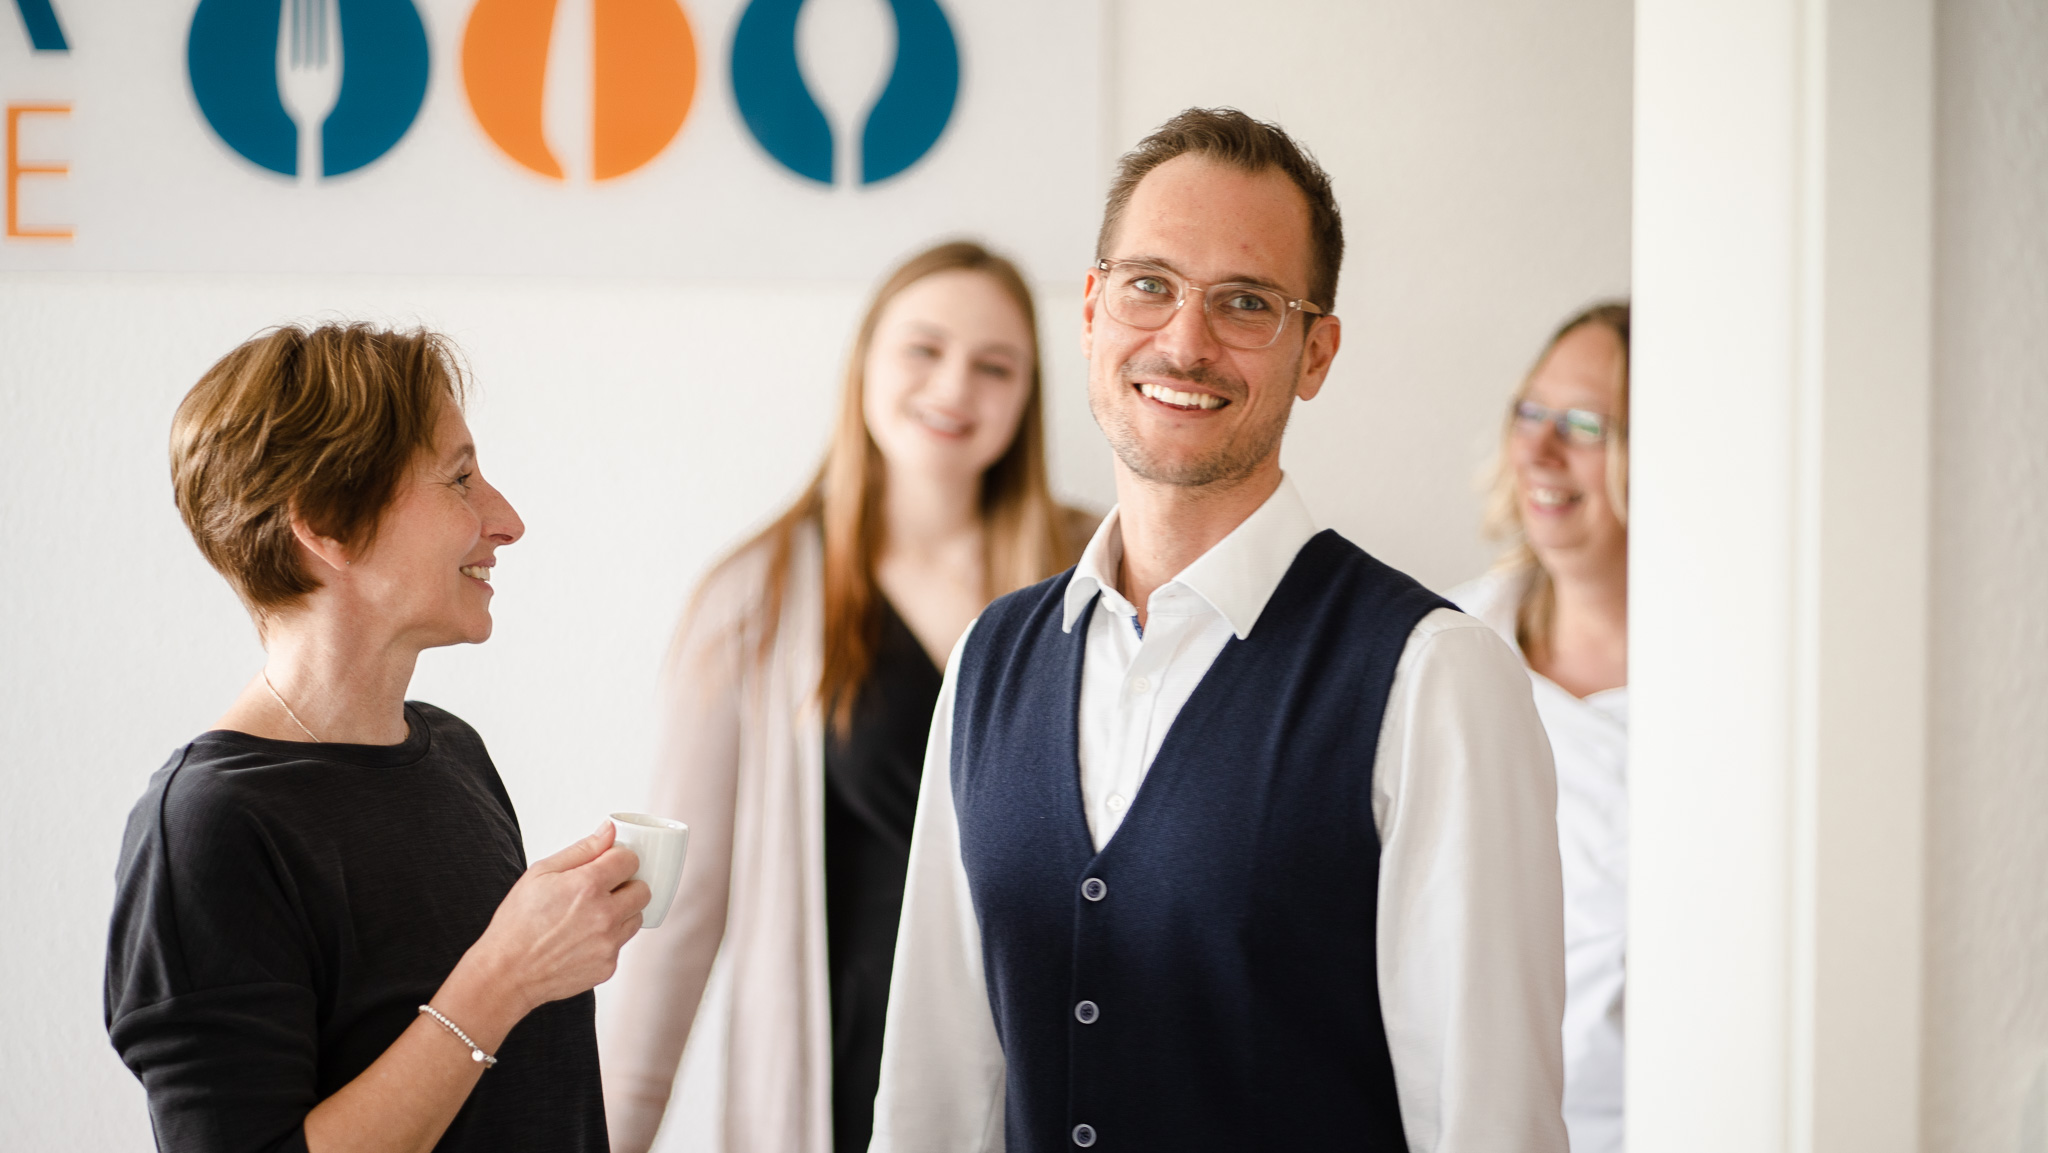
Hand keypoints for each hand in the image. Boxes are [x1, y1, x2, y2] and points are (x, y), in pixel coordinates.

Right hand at [463, 822, 650, 1015]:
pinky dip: (608, 940)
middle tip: (602, 891)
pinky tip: (582, 940)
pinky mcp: (609, 967)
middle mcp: (604, 915)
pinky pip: (621, 944)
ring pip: (636, 918)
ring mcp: (609, 944)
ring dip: (621, 913)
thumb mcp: (540, 873)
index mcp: (588, 886)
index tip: (607, 866)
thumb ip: (582, 849)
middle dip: (626, 886)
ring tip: (589, 917)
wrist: (506, 973)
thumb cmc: (517, 923)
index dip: (618, 860)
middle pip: (643, 890)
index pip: (630, 860)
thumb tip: (610, 830)